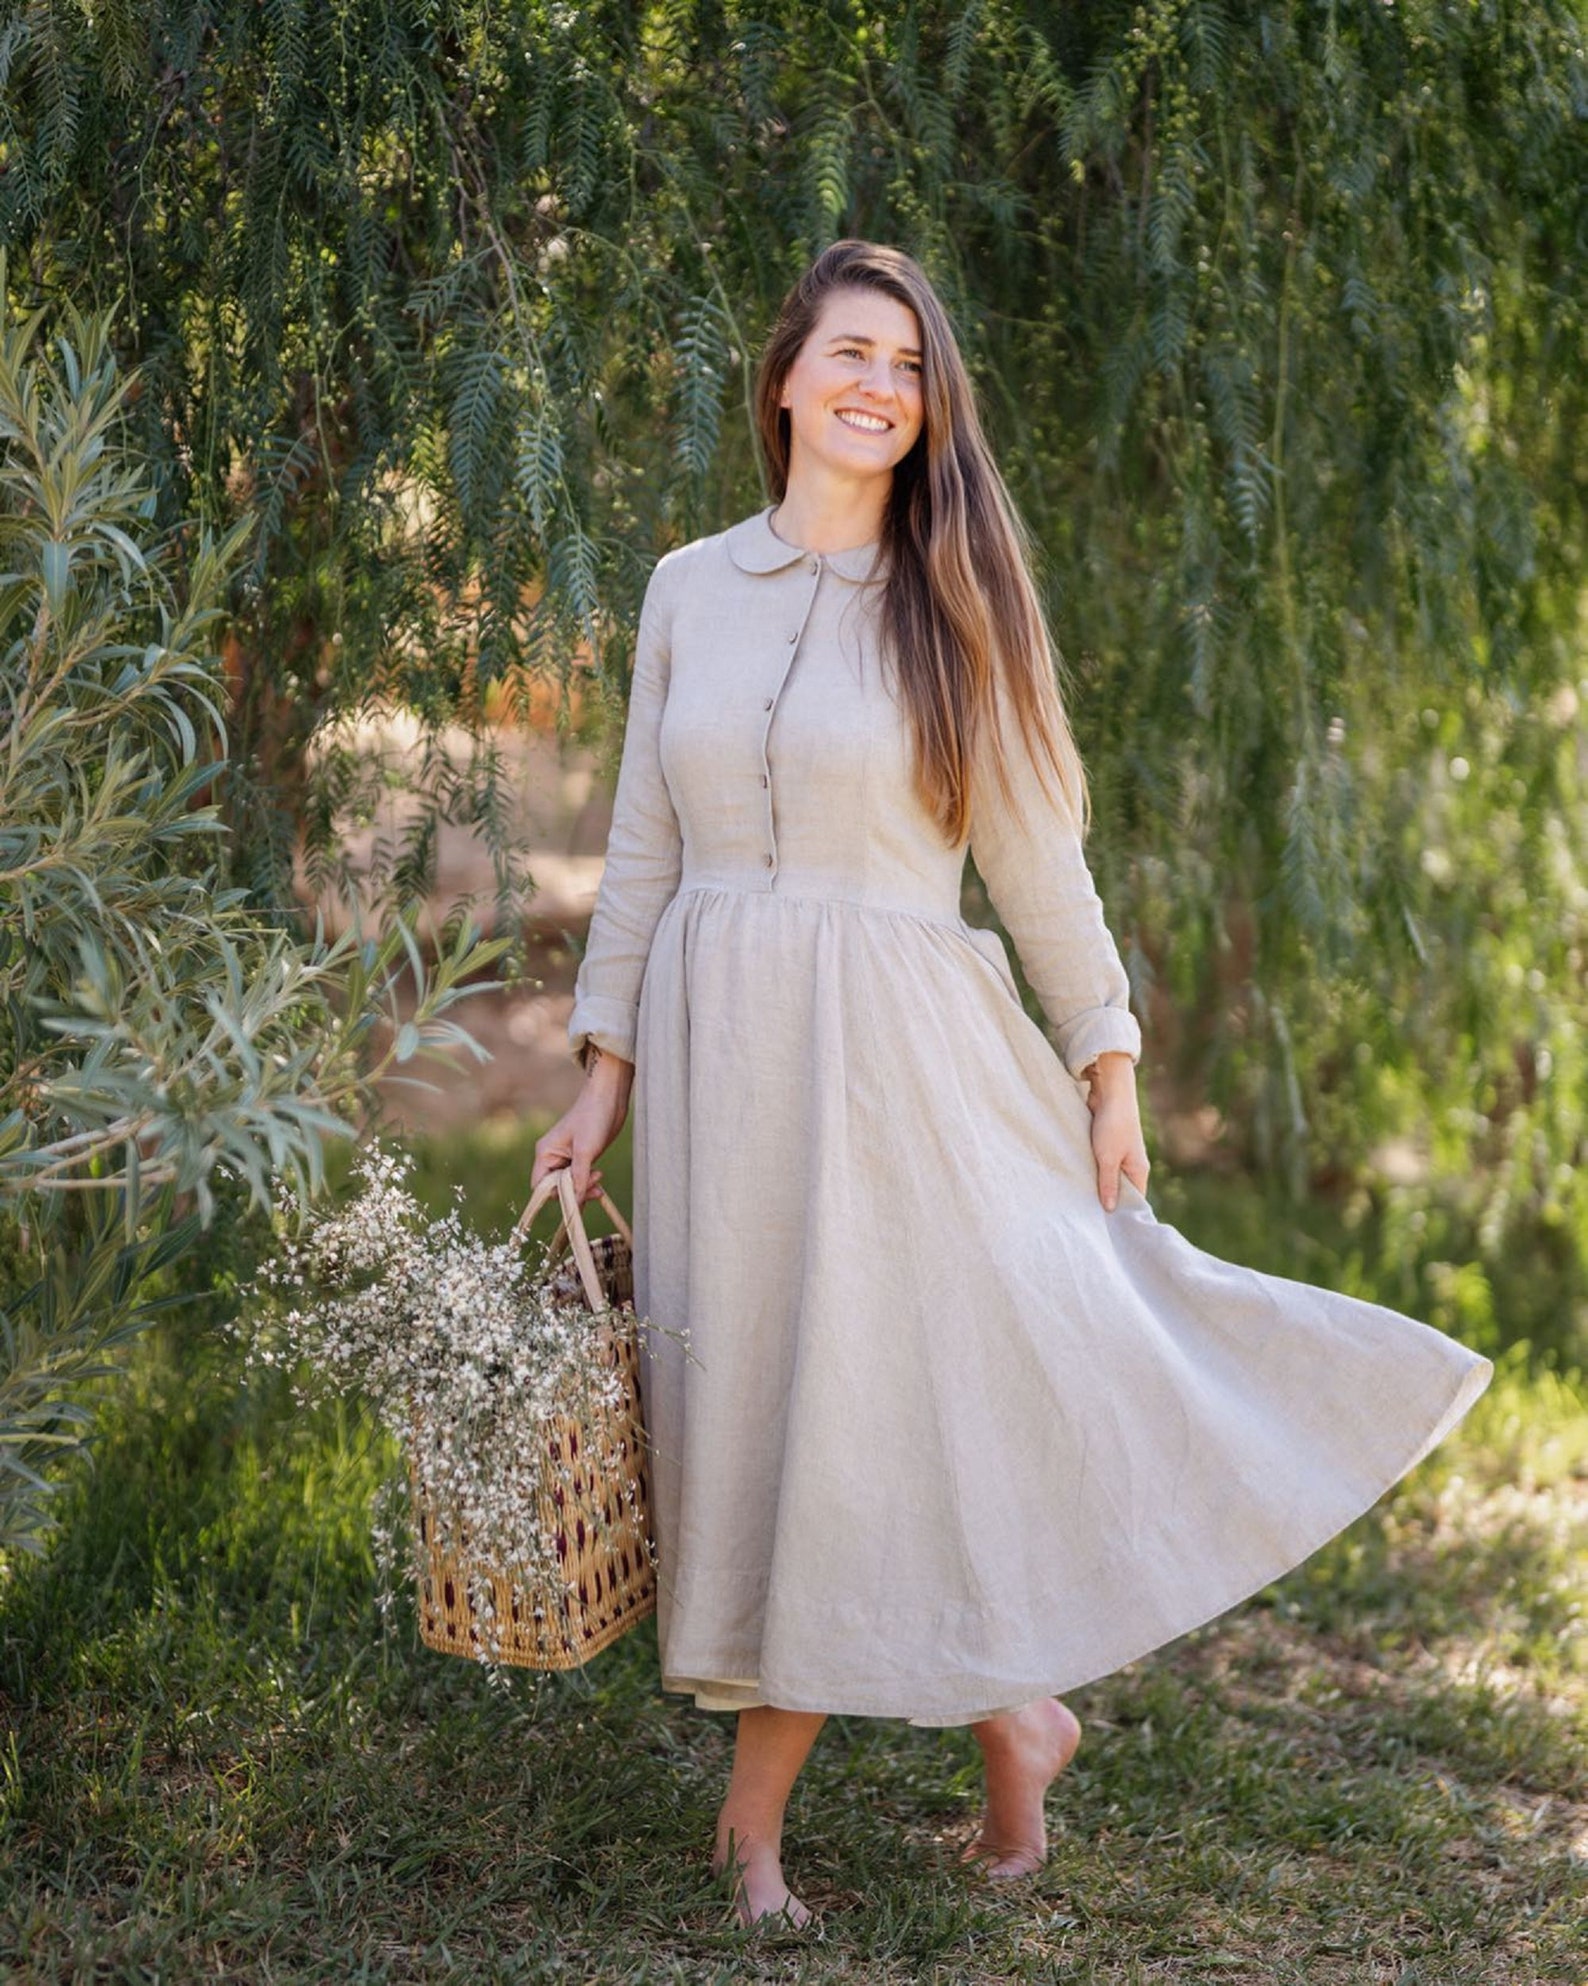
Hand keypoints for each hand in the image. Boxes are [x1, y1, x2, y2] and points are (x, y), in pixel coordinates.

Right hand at [532, 1048, 633, 1201]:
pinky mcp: (581, 1158)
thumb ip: (579, 1176)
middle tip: (594, 1186)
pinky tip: (599, 1182)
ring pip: (570, 1185)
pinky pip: (580, 1178)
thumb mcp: (586, 1150)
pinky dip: (588, 1183)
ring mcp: (567, 1158)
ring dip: (583, 1188)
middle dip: (573, 1191)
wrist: (609, 1097)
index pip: (540, 1186)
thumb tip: (574, 1201)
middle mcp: (553, 1157)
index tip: (573, 1194)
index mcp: (545, 1153)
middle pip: (556, 1188)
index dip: (554, 1195)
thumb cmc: (593, 1117)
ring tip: (600, 1181)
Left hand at [1084, 1052, 1149, 1211]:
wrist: (1109, 1091)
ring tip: (1078, 1201)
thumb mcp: (1108, 1158)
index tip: (1106, 1227)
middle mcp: (1131, 1164)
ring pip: (1107, 1177)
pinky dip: (1090, 1170)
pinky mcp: (1106, 1145)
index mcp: (1138, 1170)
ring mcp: (1119, 1155)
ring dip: (1094, 1184)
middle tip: (1086, 1217)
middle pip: (1119, 1190)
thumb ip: (1108, 1183)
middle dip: (1104, 1200)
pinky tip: (1076, 1179)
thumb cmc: (1113, 1125)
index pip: (1134, 1201)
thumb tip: (1110, 1209)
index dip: (1121, 1214)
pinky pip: (1099, 1164)